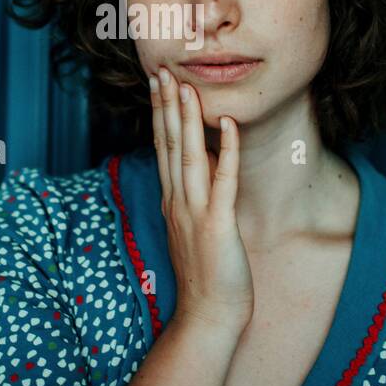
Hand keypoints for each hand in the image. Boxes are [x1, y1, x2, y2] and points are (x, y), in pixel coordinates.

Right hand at [149, 66, 253, 332]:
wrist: (208, 316)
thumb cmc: (206, 277)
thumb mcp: (193, 229)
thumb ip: (191, 199)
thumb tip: (199, 168)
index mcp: (171, 201)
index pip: (161, 147)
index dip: (159, 112)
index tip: (157, 82)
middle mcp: (177, 201)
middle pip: (168, 144)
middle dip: (165, 104)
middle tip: (161, 69)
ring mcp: (194, 212)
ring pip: (188, 155)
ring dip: (187, 118)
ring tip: (186, 84)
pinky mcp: (217, 224)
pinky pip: (223, 180)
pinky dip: (224, 150)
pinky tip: (228, 124)